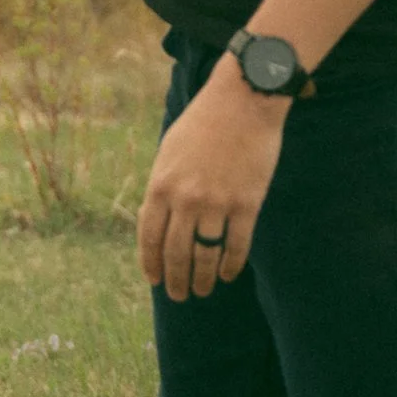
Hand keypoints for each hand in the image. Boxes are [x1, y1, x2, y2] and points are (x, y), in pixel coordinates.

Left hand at [136, 62, 289, 301]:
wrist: (244, 101)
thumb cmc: (204, 122)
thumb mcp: (169, 151)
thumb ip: (162, 187)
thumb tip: (158, 222)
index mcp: (161, 184)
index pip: (149, 237)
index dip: (150, 263)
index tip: (154, 280)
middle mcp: (185, 199)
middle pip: (176, 253)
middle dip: (176, 279)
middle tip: (179, 295)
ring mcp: (217, 203)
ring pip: (205, 255)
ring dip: (203, 278)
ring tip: (203, 290)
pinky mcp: (247, 204)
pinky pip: (236, 246)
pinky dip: (231, 265)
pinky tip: (228, 274)